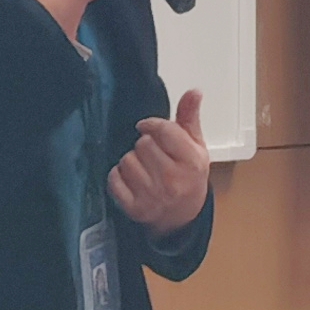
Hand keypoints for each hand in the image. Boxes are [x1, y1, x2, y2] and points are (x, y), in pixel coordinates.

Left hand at [108, 89, 209, 236]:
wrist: (183, 217)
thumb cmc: (188, 177)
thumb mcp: (195, 147)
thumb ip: (190, 118)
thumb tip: (194, 92)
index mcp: (191, 161)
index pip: (163, 130)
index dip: (150, 124)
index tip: (146, 127)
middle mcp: (172, 179)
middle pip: (142, 144)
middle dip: (145, 145)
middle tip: (153, 155)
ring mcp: (153, 195)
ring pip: (126, 160)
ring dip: (131, 161)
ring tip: (144, 168)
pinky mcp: (135, 208)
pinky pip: (114, 180)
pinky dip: (118, 177)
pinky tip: (131, 180)